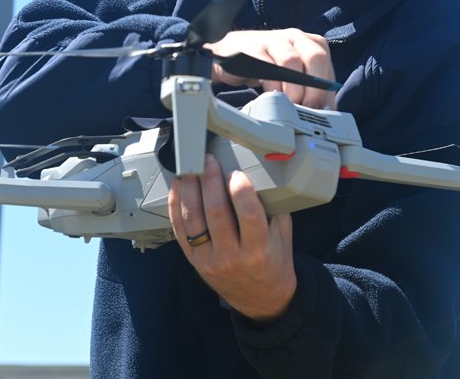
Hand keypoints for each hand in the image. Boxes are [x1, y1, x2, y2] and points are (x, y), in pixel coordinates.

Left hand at [169, 154, 295, 321]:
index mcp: (259, 250)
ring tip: (191, 168)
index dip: (240, 190)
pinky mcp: (194, 260)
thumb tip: (262, 172)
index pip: (249, 215)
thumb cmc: (273, 262)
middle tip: (209, 161)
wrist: (261, 299)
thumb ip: (274, 207)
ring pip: (193, 219)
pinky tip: (178, 187)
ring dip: (190, 189)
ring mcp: (209, 260)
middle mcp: (231, 257)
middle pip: (216, 213)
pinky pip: (180, 230)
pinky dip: (176, 205)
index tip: (237, 172)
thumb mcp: (284, 236)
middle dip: (210, 181)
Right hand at [205, 29, 336, 108]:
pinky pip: (266, 65)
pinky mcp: (253, 48)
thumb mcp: (293, 77)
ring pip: (291, 60)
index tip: (322, 112)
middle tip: (307, 108)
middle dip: (315, 87)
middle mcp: (295, 37)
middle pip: (316, 56)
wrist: (229, 55)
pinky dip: (273, 84)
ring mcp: (273, 40)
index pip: (327, 66)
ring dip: (293, 88)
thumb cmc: (266, 66)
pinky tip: (272, 97)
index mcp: (309, 43)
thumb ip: (310, 90)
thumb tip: (328, 113)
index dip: (327, 91)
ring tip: (289, 105)